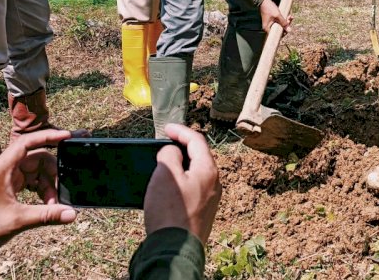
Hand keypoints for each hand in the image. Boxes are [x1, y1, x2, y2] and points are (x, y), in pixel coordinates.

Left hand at [0, 129, 76, 272]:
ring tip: (52, 205)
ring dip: (47, 186)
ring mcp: (5, 179)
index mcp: (2, 168)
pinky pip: (29, 184)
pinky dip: (40, 192)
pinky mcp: (6, 190)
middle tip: (62, 190)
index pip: (27, 142)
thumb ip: (46, 215)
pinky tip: (45, 206)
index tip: (68, 136)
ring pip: (35, 173)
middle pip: (37, 159)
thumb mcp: (16, 220)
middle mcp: (4, 170)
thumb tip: (71, 214)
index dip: (49, 136)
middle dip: (52, 173)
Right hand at [144, 124, 221, 244]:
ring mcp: (210, 199)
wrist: (175, 251)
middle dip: (182, 147)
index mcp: (208, 169)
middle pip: (199, 156)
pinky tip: (169, 186)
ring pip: (196, 173)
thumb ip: (169, 154)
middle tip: (165, 143)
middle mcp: (214, 183)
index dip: (180, 130)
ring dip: (181, 165)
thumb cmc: (170, 212)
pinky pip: (193, 188)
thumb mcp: (165, 174)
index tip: (166, 128)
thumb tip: (172, 151)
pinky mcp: (202, 212)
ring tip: (164, 163)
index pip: (196, 140)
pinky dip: (181, 181)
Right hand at [259, 0, 292, 33]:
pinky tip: (288, 16)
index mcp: (268, 29)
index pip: (277, 35)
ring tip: (290, 16)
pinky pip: (279, 22)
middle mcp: (268, 28)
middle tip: (289, 19)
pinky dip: (283, 20)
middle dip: (286, 25)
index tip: (288, 27)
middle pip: (280, 30)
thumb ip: (283, 23)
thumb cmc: (269, 8)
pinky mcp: (272, 21)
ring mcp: (270, 24)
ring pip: (280, 26)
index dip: (284, 32)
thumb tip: (289, 30)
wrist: (264, 1)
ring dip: (286, 21)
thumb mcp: (278, 16)